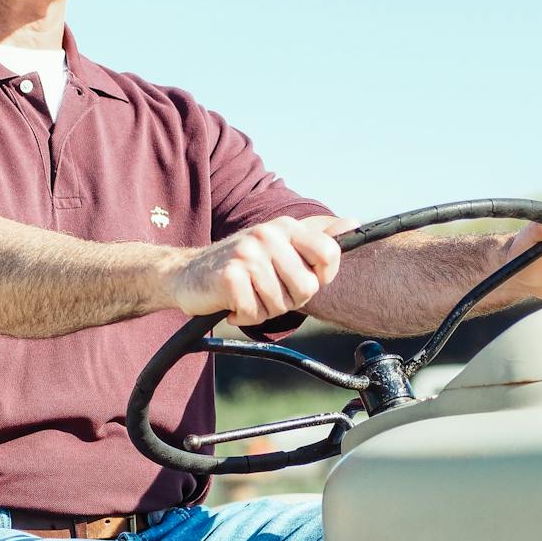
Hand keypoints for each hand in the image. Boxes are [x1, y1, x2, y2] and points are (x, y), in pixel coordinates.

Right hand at [170, 216, 342, 325]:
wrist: (186, 274)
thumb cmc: (240, 265)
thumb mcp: (279, 245)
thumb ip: (315, 239)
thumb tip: (354, 224)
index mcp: (286, 226)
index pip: (329, 253)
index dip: (321, 277)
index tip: (302, 280)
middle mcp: (268, 234)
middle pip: (307, 287)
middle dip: (289, 299)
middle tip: (265, 290)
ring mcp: (248, 253)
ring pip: (280, 304)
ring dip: (264, 309)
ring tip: (247, 295)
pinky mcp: (230, 277)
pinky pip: (256, 313)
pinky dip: (245, 317)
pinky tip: (232, 303)